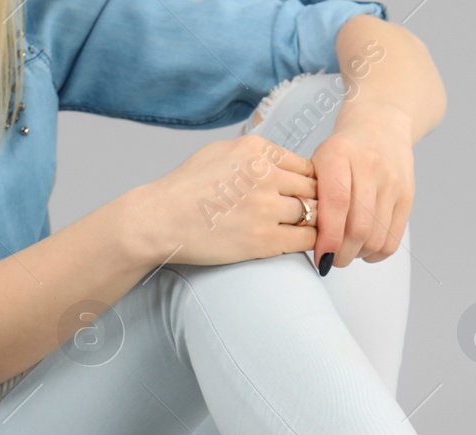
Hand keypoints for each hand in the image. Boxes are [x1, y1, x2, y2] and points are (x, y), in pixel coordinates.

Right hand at [129, 135, 318, 266]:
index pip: (305, 165)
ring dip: (312, 223)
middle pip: (314, 188)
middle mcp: (265, 175)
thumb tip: (282, 163)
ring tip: (304, 230)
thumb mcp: (220, 151)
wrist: (160, 221)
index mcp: (256, 150)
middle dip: (314, 202)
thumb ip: (255, 155)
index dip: (307, 182)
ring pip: (313, 213)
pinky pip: (306, 239)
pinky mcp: (264, 240)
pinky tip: (300, 243)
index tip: (301, 195)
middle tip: (310, 215)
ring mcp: (266, 208)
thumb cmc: (186, 189)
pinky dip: (309, 242)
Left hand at [310, 103, 415, 269]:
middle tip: (329, 258)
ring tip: (346, 249)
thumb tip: (306, 243)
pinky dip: (375, 253)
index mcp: (339, 154)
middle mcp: (370, 165)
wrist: (381, 123)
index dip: (328, 238)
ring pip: (375, 238)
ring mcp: (392, 181)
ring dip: (357, 255)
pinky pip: (392, 239)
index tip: (320, 257)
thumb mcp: (318, 161)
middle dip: (341, 254)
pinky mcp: (407, 195)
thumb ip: (311, 196)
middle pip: (358, 228)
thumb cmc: (342, 150)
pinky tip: (364, 247)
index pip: (337, 204)